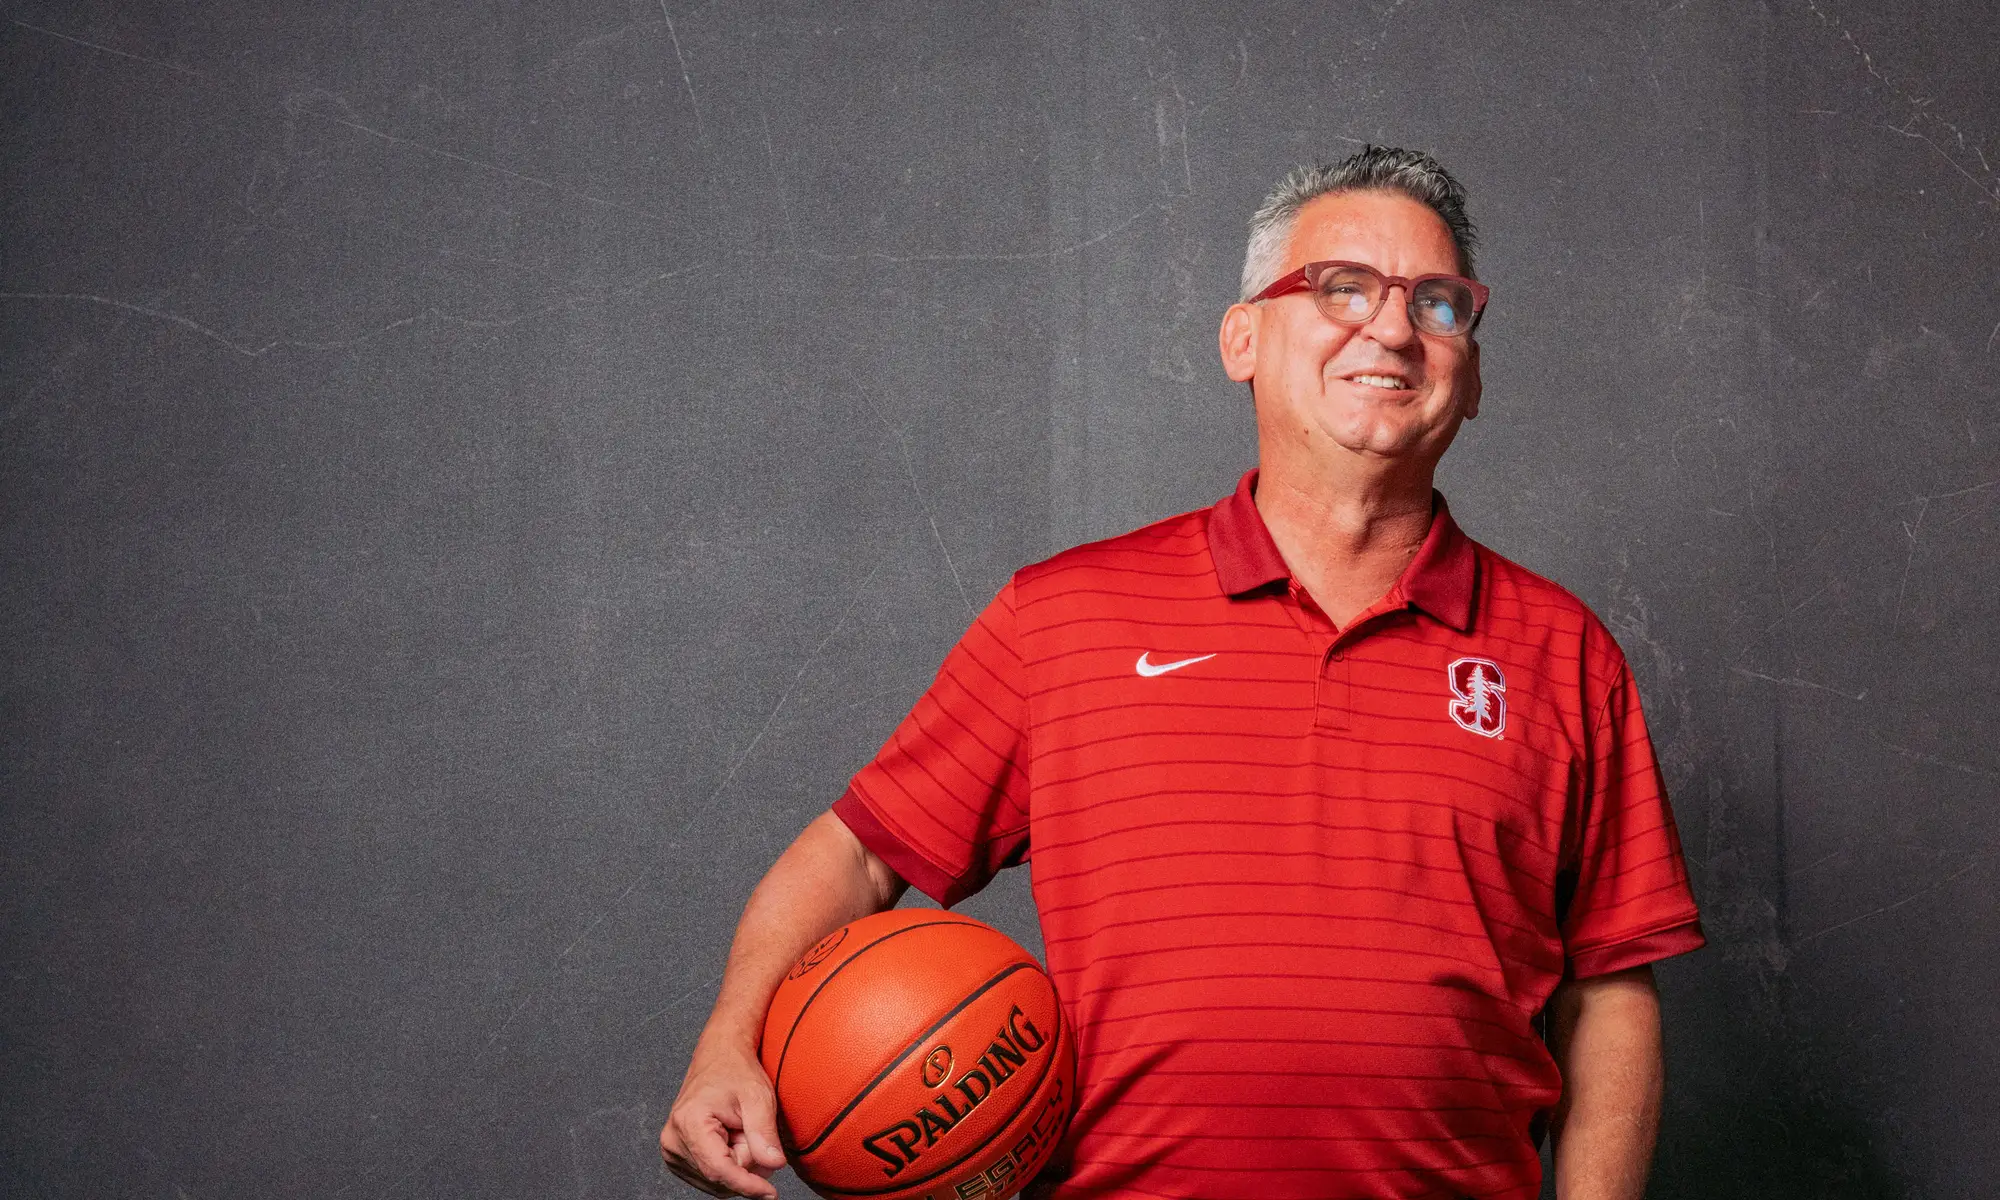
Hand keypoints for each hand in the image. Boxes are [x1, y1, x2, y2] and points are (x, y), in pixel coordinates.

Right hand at [661, 1041, 787, 1198]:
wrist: (719, 1056)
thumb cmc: (736, 1071)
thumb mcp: (758, 1097)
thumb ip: (764, 1134)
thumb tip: (773, 1165)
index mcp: (689, 1123)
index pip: (719, 1170)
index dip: (747, 1185)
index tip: (769, 1194)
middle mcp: (673, 1140)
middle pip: (719, 1177)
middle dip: (744, 1165)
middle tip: (752, 1131)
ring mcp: (672, 1150)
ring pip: (715, 1181)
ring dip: (736, 1164)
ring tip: (739, 1131)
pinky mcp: (677, 1156)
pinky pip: (710, 1176)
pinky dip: (727, 1164)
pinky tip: (730, 1139)